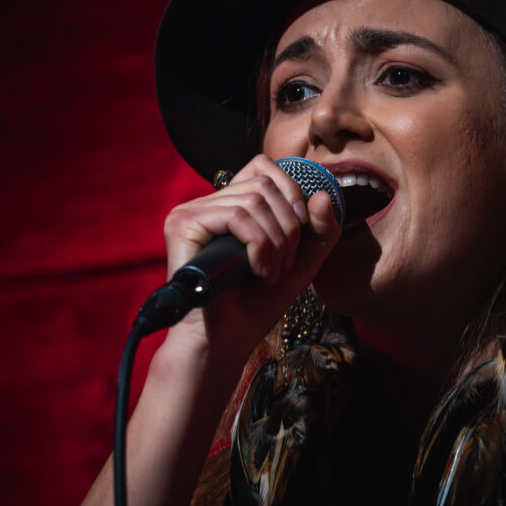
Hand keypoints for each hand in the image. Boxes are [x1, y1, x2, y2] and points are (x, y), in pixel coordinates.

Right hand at [160, 154, 341, 359]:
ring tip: (271, 272)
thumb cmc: (257, 303)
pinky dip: (258, 245)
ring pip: (254, 200)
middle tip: (285, 264)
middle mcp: (208, 203)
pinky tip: (257, 271)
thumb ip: (320, 230)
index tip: (302, 229)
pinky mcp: (183, 224)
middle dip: (289, 225)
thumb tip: (323, 194)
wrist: (227, 339)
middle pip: (264, 183)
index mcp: (229, 204)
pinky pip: (236, 216)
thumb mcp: (301, 262)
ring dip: (276, 240)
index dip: (291, 190)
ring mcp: (192, 211)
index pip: (263, 166)